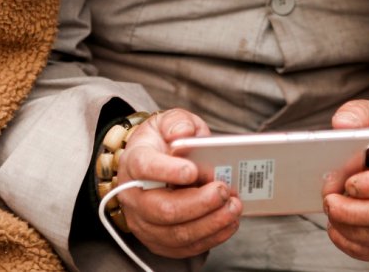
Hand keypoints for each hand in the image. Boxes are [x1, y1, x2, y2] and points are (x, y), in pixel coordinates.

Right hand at [114, 108, 241, 257]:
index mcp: (134, 162)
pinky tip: (229, 222)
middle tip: (224, 190)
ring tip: (234, 207)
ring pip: (176, 233)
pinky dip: (211, 237)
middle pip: (163, 209)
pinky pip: (185, 247)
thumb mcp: (167, 122)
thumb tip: (184, 133)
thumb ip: (178, 123)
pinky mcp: (159, 241)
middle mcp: (134, 197)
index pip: (145, 168)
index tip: (192, 170)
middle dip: (199, 203)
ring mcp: (145, 223)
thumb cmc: (162, 143)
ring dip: (210, 223)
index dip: (168, 171)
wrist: (151, 163)